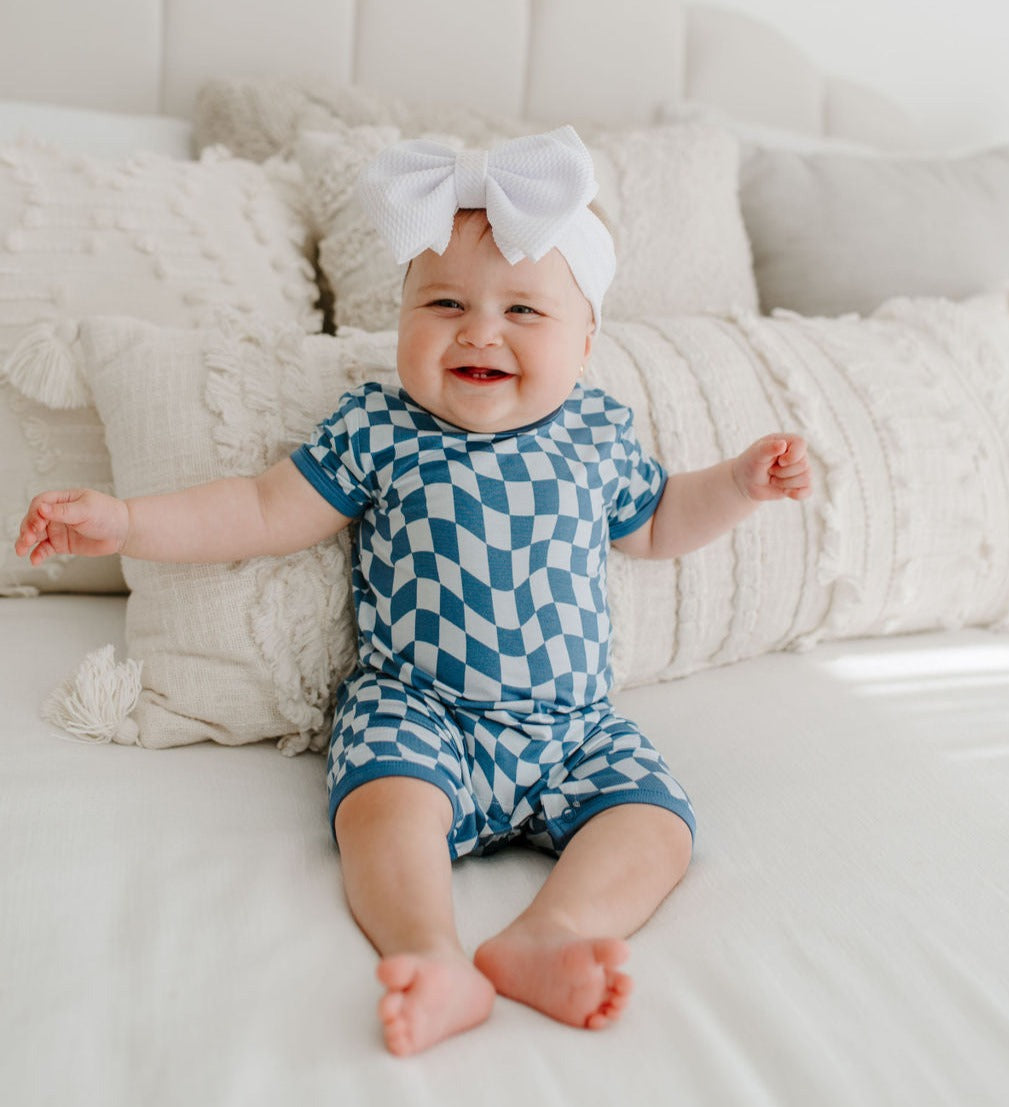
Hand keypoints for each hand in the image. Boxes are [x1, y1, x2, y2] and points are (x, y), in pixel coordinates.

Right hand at [14, 489, 129, 564]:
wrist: (123, 532)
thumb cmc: (108, 514)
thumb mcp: (87, 510)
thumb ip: (64, 511)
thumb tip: (42, 508)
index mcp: (62, 500)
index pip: (41, 503)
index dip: (35, 513)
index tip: (38, 523)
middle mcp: (57, 514)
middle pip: (34, 519)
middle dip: (27, 528)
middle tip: (28, 538)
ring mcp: (58, 530)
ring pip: (35, 535)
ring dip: (26, 541)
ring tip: (21, 550)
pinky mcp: (61, 544)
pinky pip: (45, 549)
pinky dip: (38, 554)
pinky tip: (34, 560)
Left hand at [731, 434, 811, 501]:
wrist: (746, 482)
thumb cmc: (750, 463)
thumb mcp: (756, 454)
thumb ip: (768, 448)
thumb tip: (783, 444)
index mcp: (789, 441)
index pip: (801, 444)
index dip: (792, 456)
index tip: (778, 461)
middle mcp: (798, 455)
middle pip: (803, 465)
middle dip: (782, 472)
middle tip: (770, 471)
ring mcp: (801, 470)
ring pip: (805, 479)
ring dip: (785, 483)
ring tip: (773, 479)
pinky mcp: (800, 485)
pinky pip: (807, 491)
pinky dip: (796, 494)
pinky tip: (785, 491)